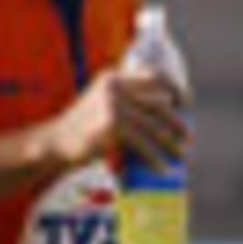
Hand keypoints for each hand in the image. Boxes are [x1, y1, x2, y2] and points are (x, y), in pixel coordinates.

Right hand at [42, 68, 188, 171]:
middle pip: (158, 102)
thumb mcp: (104, 105)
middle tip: (187, 137)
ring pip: (153, 125)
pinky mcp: (112, 125)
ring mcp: (113, 105)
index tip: (185, 103)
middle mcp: (115, 87)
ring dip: (170, 143)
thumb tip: (164, 111)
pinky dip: (153, 158)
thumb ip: (128, 102)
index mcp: (114, 78)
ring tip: (180, 156)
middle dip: (176, 121)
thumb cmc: (83, 129)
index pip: (153, 75)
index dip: (174, 88)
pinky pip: (142, 143)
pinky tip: (161, 168)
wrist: (55, 142)